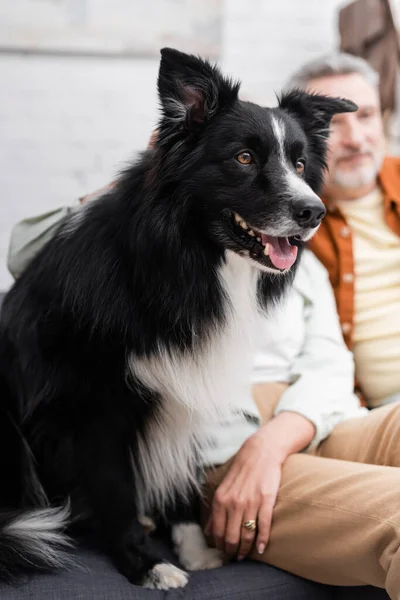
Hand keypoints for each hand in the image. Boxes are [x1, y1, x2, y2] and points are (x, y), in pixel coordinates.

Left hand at [206, 428, 283, 559]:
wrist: (260, 453)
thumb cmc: (240, 471)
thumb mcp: (222, 488)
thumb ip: (215, 511)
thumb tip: (207, 531)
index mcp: (220, 500)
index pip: (218, 531)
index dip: (220, 546)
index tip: (223, 553)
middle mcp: (234, 502)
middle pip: (231, 536)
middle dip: (231, 551)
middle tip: (233, 558)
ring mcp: (251, 502)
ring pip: (247, 534)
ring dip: (245, 549)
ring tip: (244, 555)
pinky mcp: (266, 501)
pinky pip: (264, 526)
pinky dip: (262, 540)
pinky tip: (261, 549)